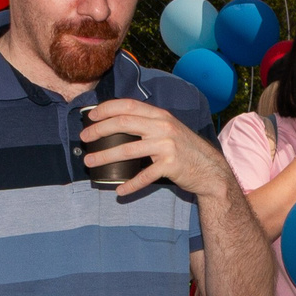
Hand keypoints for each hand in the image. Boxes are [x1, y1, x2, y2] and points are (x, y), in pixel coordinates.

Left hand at [82, 97, 233, 199]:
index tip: (90, 116)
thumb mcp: (168, 129)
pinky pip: (145, 176)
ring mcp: (167, 146)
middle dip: (99, 130)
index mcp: (160, 115)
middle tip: (84, 138)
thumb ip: (148, 124)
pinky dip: (130, 184)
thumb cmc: (185, 149)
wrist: (211, 169)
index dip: (106, 109)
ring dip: (105, 156)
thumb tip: (117, 123)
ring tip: (91, 162)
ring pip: (128, 150)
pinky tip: (120, 190)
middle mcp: (163, 127)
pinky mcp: (171, 165)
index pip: (128, 105)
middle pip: (124, 123)